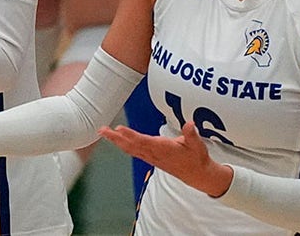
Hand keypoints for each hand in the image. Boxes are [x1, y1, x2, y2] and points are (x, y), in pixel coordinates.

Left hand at [100, 122, 232, 197]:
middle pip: (131, 145)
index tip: (119, 128)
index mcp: (163, 148)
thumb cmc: (196, 157)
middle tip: (102, 130)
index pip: (143, 141)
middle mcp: (154, 153)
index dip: (131, 135)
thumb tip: (189, 124)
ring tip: (104, 132)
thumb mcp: (198, 145)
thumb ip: (192, 135)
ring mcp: (151, 157)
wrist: (197, 174)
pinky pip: (134, 151)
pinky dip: (123, 145)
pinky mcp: (151, 158)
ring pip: (130, 148)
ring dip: (116, 141)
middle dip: (116, 138)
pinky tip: (116, 140)